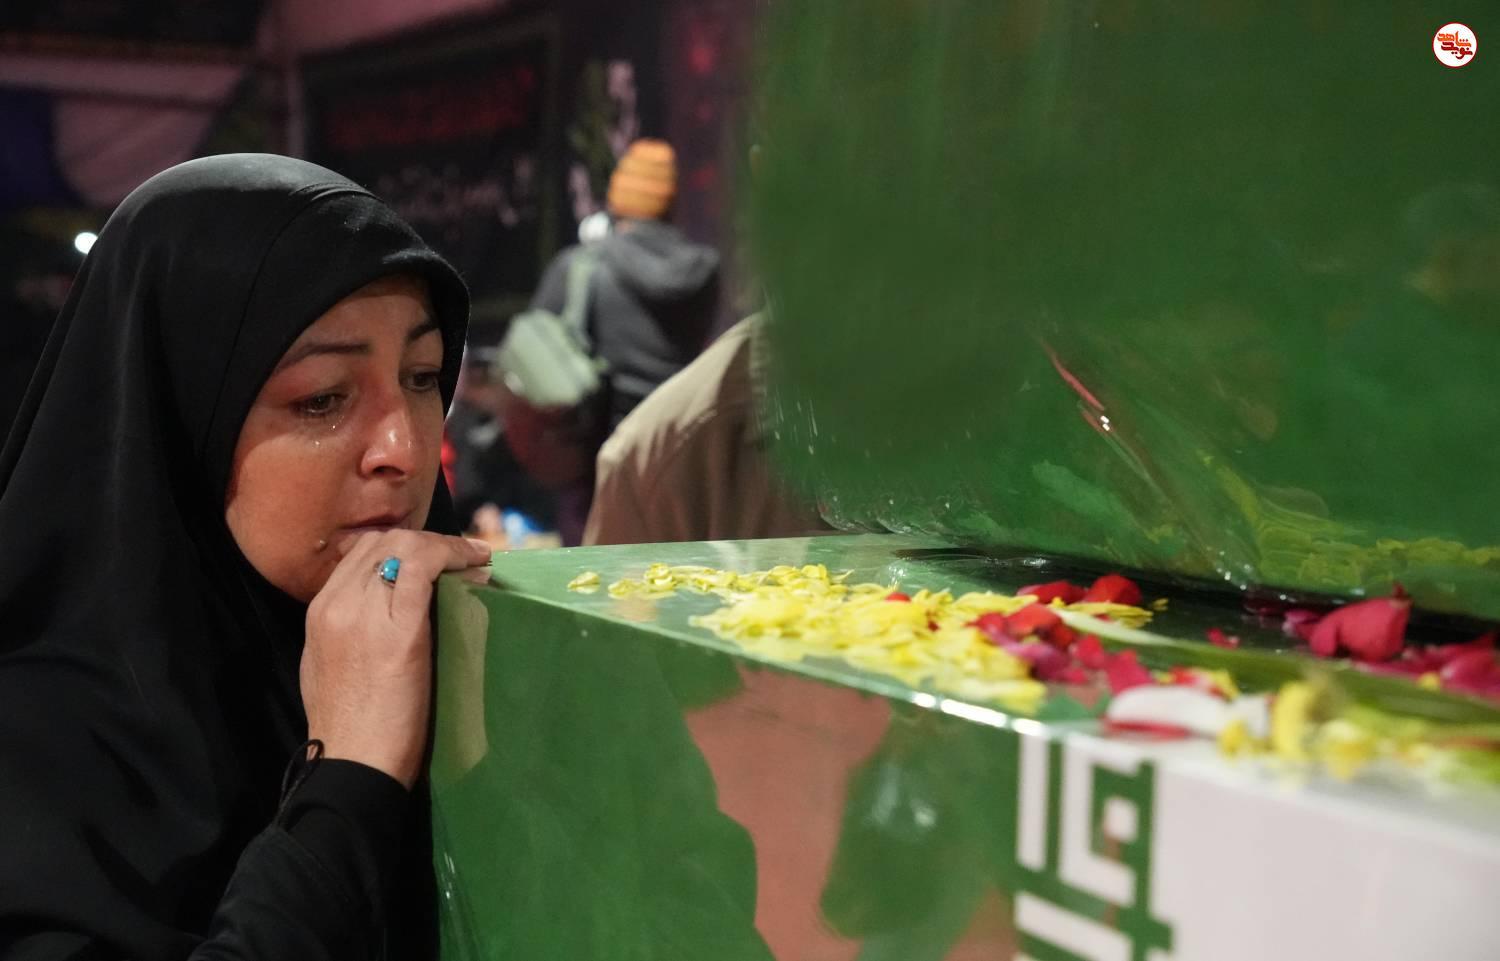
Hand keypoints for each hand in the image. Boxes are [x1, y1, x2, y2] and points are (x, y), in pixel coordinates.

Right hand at [301, 530, 490, 788]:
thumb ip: (352, 630)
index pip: (362, 553)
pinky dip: (454, 557)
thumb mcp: (331, 667)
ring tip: (475, 560)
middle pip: (384, 542)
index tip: (437, 556)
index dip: (407, 546)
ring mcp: (362, 614)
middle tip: (463, 556)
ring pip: (405, 546)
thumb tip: (393, 607)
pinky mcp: (397, 630)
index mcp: (319, 613)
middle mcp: (336, 604)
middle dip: (429, 541)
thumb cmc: (351, 730)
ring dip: (446, 547)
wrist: (353, 767)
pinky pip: (424, 568)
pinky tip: (477, 567)